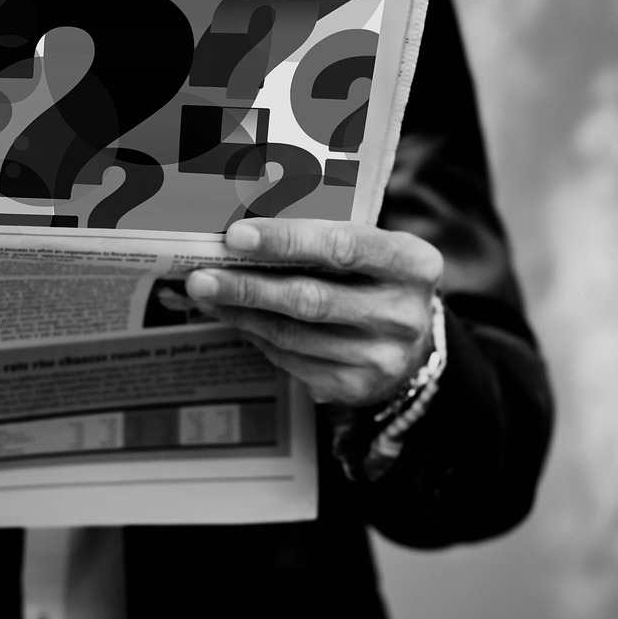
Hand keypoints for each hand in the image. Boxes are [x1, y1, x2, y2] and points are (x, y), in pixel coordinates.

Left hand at [186, 218, 441, 406]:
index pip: (344, 246)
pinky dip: (257, 337)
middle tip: (202, 275)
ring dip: (242, 314)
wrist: (415, 346)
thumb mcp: (374, 249)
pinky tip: (237, 318)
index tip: (237, 235)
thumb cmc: (379, 280)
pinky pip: (292, 360)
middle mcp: (403, 314)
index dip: (287, 240)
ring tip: (207, 294)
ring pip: (294, 335)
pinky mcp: (356, 387)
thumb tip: (243, 231)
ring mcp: (381, 357)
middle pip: (312, 299)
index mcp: (413, 263)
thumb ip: (326, 236)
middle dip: (249, 285)